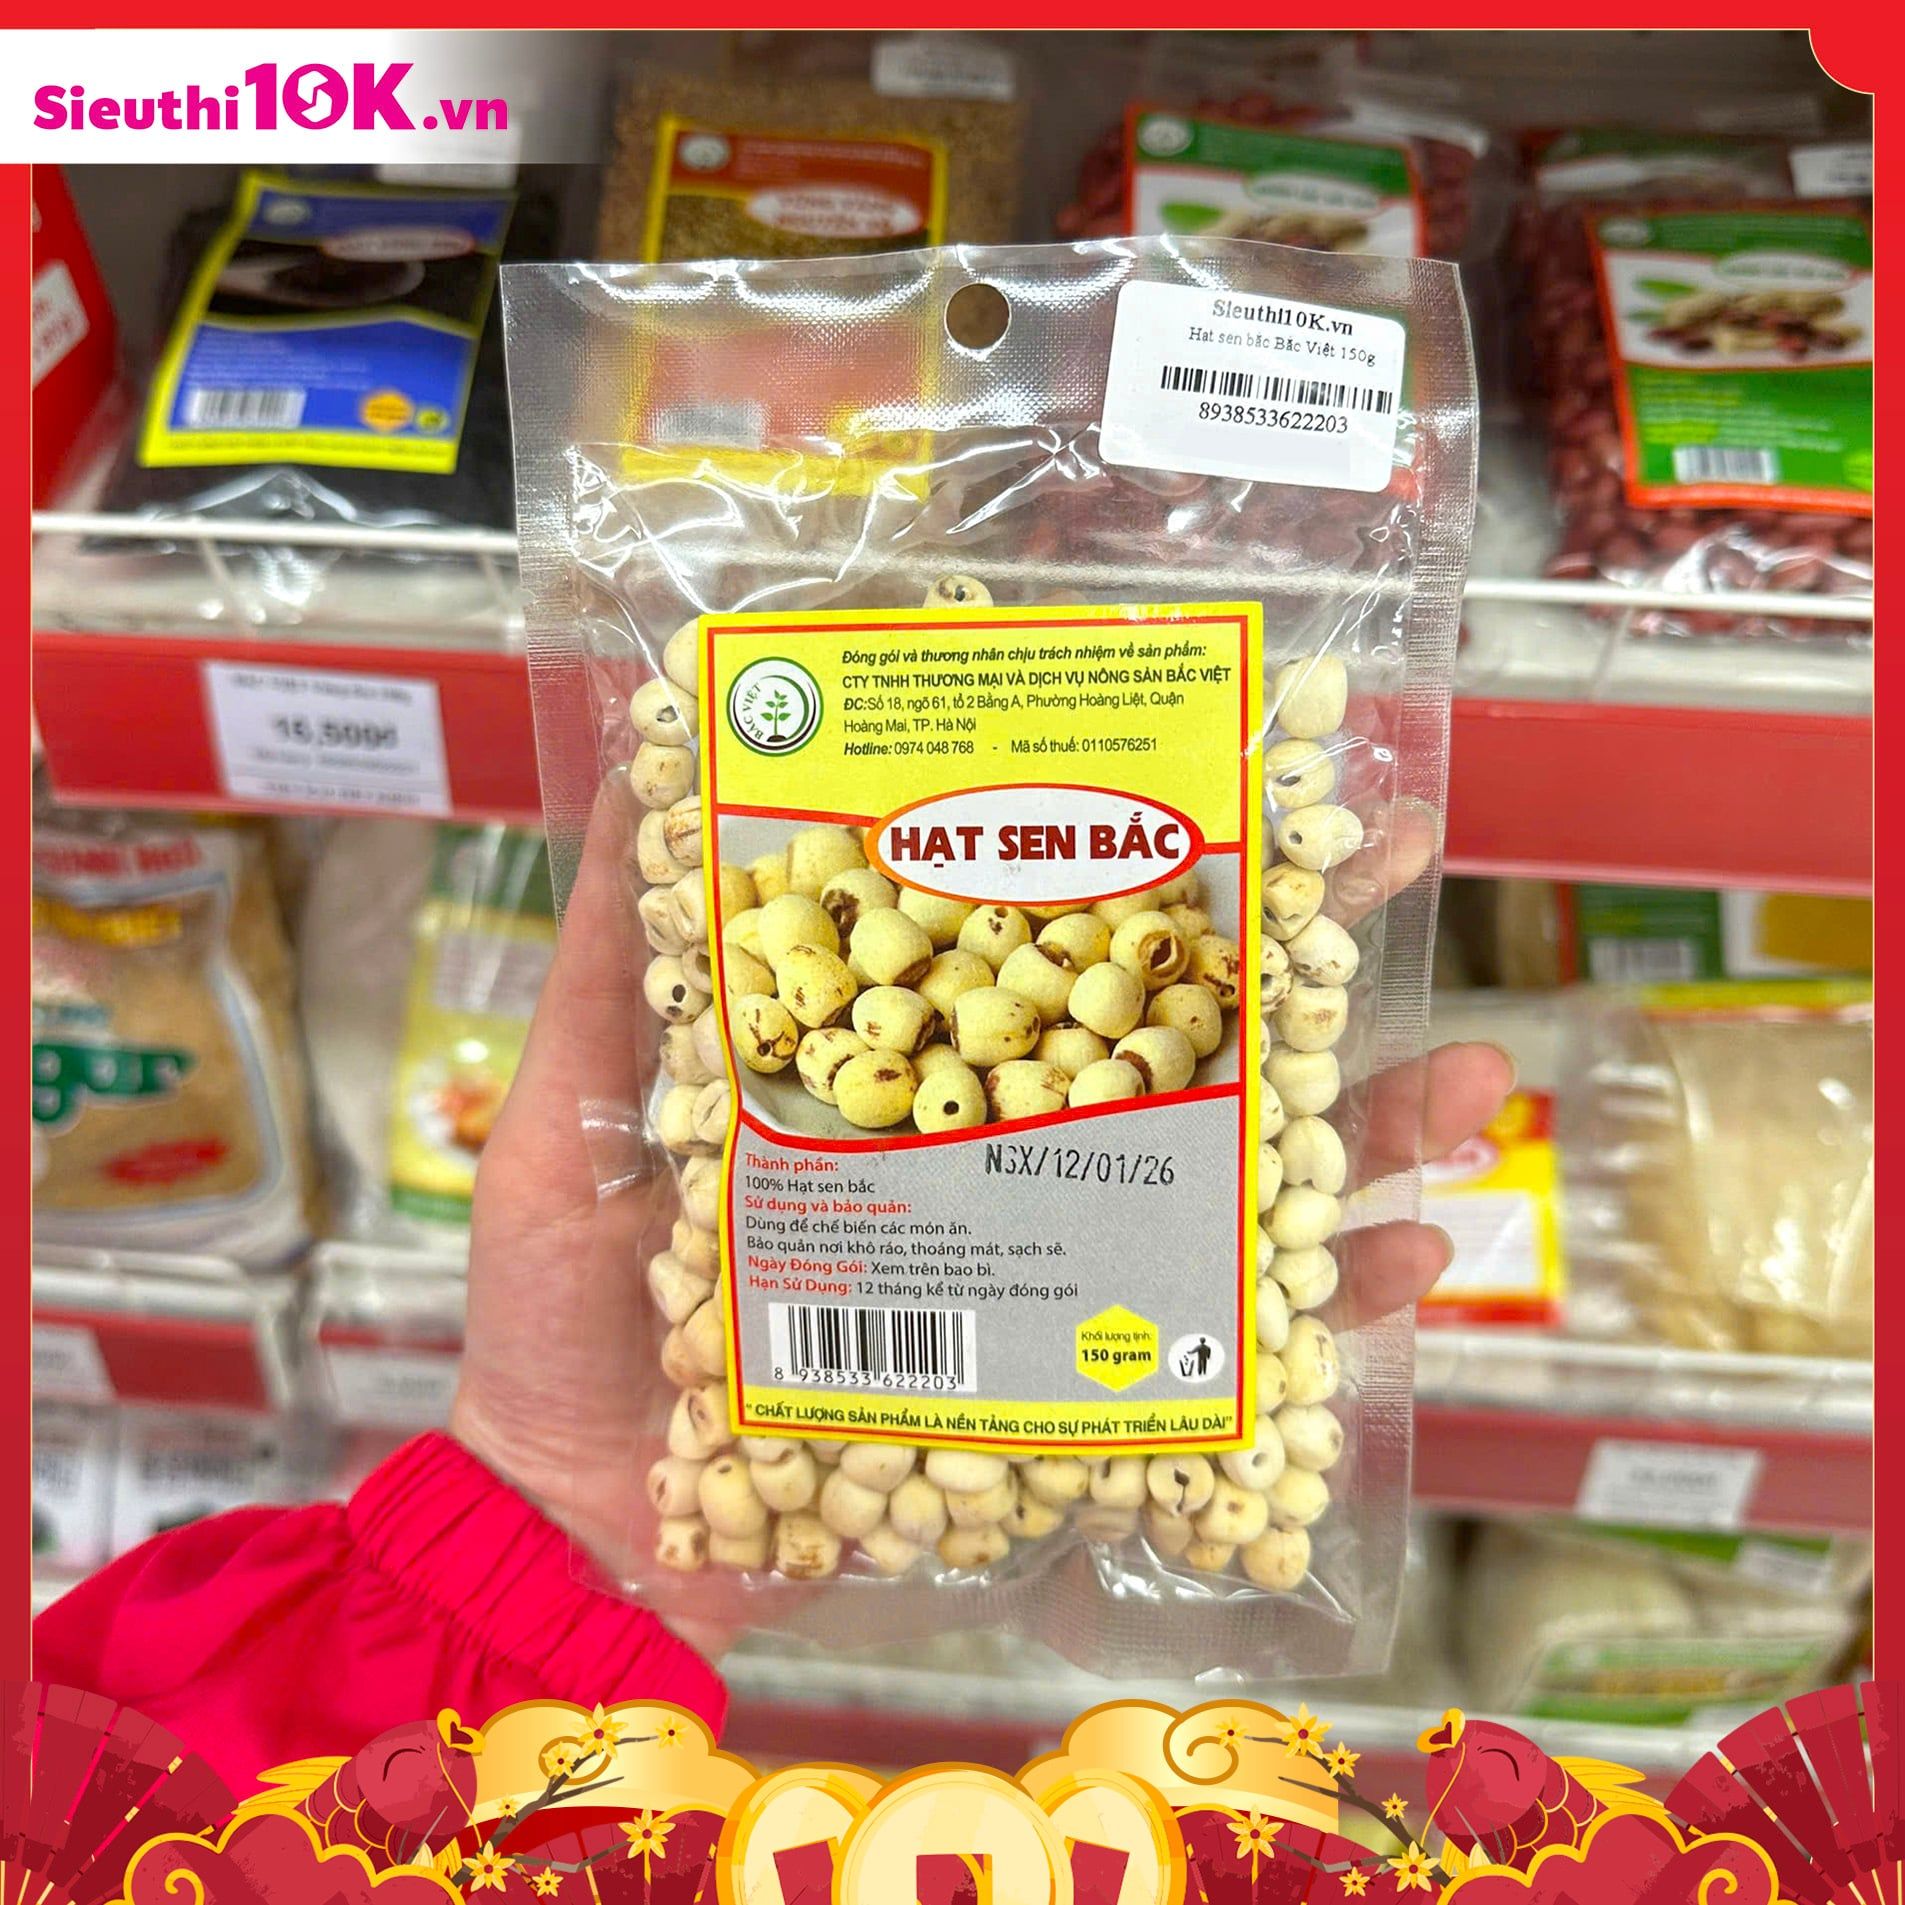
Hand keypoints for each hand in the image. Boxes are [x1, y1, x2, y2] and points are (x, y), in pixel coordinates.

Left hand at [450, 783, 1512, 1653]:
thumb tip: (639, 755)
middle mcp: (989, 1144)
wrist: (581, 1533)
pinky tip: (1412, 1258)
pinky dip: (1321, 1314)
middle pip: (1164, 1032)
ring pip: (1229, 1178)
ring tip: (1470, 1079)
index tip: (1220, 753)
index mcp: (890, 1060)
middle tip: (1396, 856)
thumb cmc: (563, 1319)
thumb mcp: (573, 1116)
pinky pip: (1220, 1349)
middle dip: (1290, 946)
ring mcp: (1042, 1266)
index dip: (1120, 841)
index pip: (1024, 927)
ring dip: (1362, 1123)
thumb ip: (616, 964)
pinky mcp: (1068, 1389)